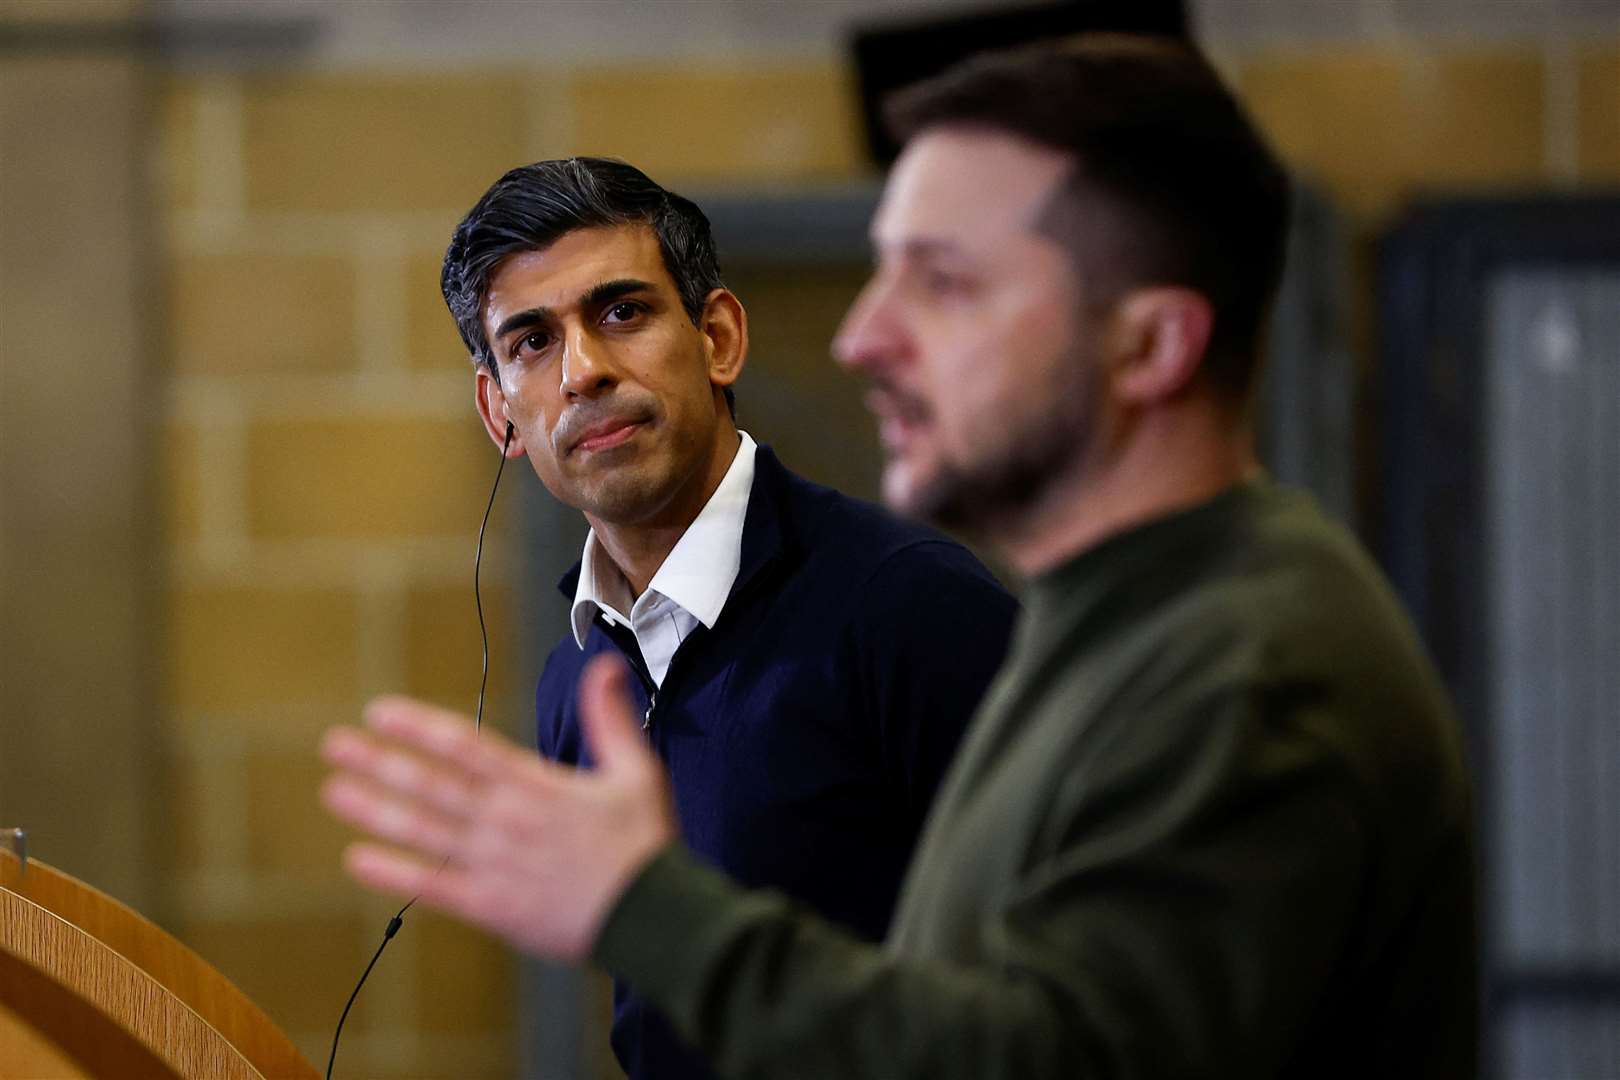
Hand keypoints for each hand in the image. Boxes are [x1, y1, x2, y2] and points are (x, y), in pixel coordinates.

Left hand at [320, 655, 676, 961]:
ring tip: (334, 791)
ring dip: (375, 810)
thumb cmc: (644, 845)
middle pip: (432, 785)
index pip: (467, 747)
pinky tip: (358, 860)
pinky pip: (433, 887)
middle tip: (335, 744)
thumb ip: (611, 719)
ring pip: (424, 831)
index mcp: (536, 786)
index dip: (420, 727)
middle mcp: (506, 821)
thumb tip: (604, 668)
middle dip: (380, 762)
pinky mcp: (492, 907)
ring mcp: (494, 864)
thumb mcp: (636, 771)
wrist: (653, 917)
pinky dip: (394, 874)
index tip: (380, 712)